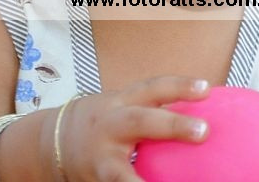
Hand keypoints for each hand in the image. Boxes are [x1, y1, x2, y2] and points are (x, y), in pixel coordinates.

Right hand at [45, 76, 209, 180]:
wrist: (52, 140)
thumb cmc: (102, 122)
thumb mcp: (121, 106)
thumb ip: (151, 110)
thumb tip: (203, 115)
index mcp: (121, 102)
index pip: (152, 87)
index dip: (178, 86)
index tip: (206, 89)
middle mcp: (110, 125)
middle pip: (140, 120)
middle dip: (172, 125)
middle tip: (204, 131)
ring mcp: (101, 158)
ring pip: (120, 172)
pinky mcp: (98, 181)